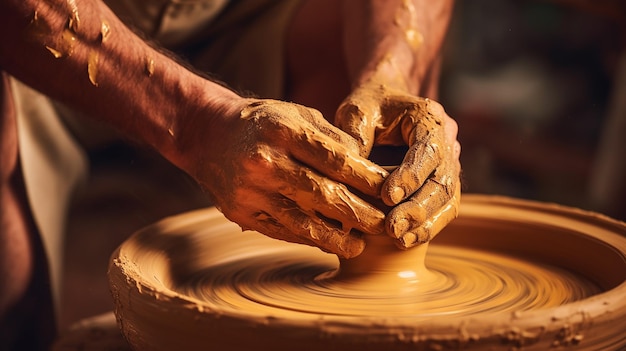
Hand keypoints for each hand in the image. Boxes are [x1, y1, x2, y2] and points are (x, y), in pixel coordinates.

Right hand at [183, 98, 389, 257]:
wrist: (206, 133)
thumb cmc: (263, 122)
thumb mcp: (296, 114)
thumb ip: (332, 138)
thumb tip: (369, 168)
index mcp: (284, 130)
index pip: (336, 159)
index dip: (368, 179)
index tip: (390, 191)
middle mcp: (266, 160)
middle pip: (323, 194)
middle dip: (360, 213)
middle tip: (386, 224)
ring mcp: (251, 190)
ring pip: (303, 221)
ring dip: (336, 238)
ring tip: (359, 247)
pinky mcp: (241, 212)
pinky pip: (282, 231)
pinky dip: (309, 239)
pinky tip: (328, 243)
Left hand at [335, 80, 460, 248]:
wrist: (386, 102)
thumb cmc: (368, 105)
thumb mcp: (356, 111)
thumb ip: (355, 136)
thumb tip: (352, 173)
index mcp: (429, 116)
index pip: (428, 149)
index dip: (410, 175)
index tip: (388, 197)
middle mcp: (447, 138)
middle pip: (442, 178)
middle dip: (418, 207)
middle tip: (392, 228)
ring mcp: (449, 161)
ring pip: (448, 197)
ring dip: (425, 222)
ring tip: (400, 239)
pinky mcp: (443, 181)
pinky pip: (445, 207)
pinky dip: (429, 226)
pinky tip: (408, 240)